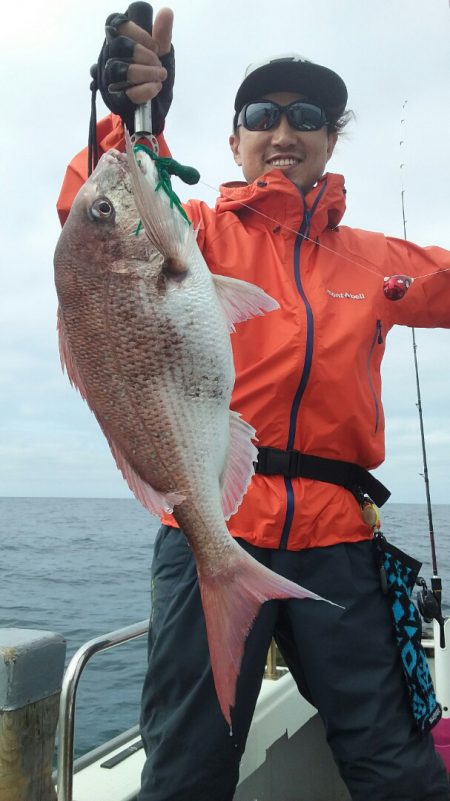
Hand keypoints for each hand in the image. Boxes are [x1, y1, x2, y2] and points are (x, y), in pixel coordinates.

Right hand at [95, 5, 173, 134]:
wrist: (155, 109)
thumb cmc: (154, 76)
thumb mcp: (162, 55)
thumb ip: (162, 35)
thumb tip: (166, 12)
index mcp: (119, 40)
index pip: (118, 25)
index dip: (138, 34)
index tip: (156, 46)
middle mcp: (109, 57)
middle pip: (118, 46)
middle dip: (143, 54)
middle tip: (158, 63)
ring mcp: (109, 78)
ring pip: (119, 69)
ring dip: (145, 72)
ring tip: (160, 76)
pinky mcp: (114, 99)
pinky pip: (126, 94)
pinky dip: (145, 91)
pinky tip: (155, 88)